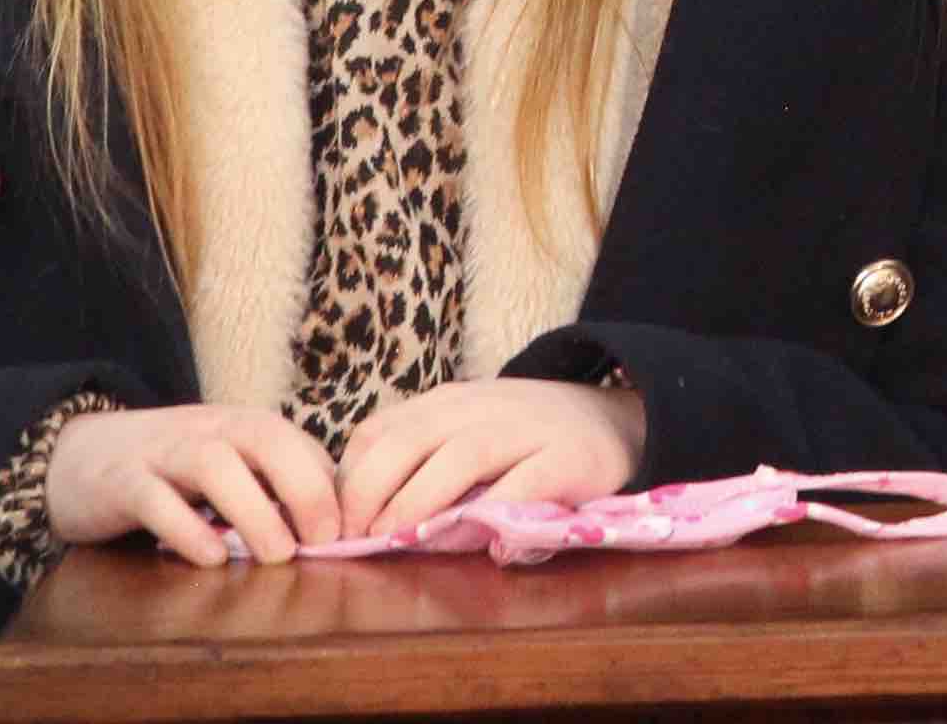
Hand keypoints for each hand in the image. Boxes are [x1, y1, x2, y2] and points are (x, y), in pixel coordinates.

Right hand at [46, 402, 342, 567]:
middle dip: (303, 487)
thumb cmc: (170, 469)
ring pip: (214, 465)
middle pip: (266, 439)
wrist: (78, 455)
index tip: (352, 531)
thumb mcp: (227, 467)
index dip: (331, 486)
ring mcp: (163, 453)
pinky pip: (155, 500)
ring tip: (278, 554)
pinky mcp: (122, 482)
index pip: (298, 444)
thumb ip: (271, 486)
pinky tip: (212, 558)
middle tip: (325, 540)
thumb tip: (331, 523)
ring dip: (252, 510)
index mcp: (241, 427)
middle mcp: (208, 430)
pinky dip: (187, 529)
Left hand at [335, 375, 646, 540]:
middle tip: (356, 540)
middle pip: (408, 440)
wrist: (613, 418)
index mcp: (447, 402)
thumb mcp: (463, 430)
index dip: (348, 479)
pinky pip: (522, 486)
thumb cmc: (524, 437)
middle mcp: (481, 407)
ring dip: (420, 504)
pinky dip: (494, 515)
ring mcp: (526, 429)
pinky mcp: (566, 457)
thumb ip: (417, 457)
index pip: (378, 430)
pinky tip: (475, 544)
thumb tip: (354, 511)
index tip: (333, 524)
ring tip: (396, 543)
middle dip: (371, 493)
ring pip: (460, 457)